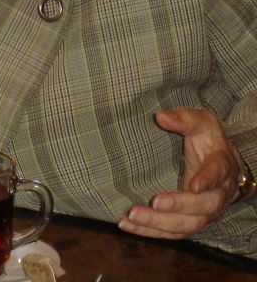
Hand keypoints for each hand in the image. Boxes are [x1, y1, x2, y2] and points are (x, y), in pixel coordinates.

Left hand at [119, 107, 238, 239]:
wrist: (221, 164)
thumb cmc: (206, 140)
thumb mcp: (200, 122)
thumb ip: (183, 119)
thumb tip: (161, 117)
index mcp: (221, 166)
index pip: (218, 174)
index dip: (207, 180)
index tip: (193, 184)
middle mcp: (217, 194)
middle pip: (203, 207)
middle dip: (178, 206)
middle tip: (154, 202)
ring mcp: (205, 212)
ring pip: (187, 225)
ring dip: (160, 224)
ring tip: (133, 216)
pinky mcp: (190, 221)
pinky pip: (173, 232)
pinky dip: (151, 232)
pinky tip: (127, 226)